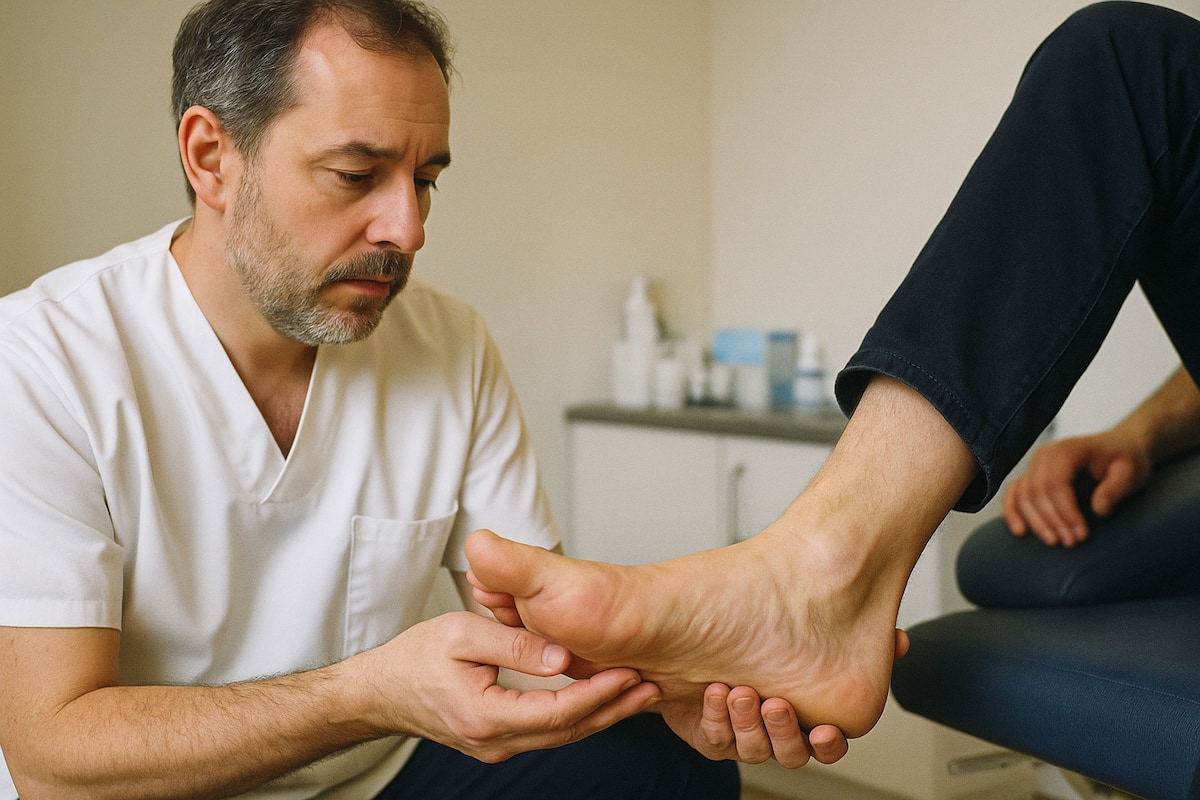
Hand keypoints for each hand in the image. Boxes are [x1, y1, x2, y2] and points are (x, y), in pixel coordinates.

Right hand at [351, 611, 659, 762]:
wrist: (379, 691)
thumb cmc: (414, 657)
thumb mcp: (461, 633)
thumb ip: (515, 645)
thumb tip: (564, 658)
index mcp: (486, 716)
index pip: (557, 712)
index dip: (597, 694)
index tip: (628, 673)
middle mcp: (495, 741)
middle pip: (567, 732)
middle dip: (612, 709)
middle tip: (649, 686)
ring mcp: (496, 746)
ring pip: (560, 736)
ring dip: (601, 715)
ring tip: (637, 693)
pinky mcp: (497, 741)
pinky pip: (547, 733)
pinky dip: (577, 716)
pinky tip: (600, 700)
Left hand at [675, 628, 907, 766]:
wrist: (703, 634)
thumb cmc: (765, 637)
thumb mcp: (814, 628)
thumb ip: (858, 636)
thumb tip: (900, 641)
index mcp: (807, 716)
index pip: (827, 745)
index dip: (828, 744)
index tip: (824, 730)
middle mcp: (777, 731)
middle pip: (791, 752)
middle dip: (783, 730)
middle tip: (775, 704)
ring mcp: (745, 735)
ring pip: (752, 748)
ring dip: (748, 723)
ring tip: (741, 693)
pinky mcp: (712, 733)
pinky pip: (715, 739)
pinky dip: (716, 719)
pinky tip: (716, 693)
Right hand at [1002, 432, 1150, 545]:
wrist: (1119, 447)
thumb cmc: (1126, 460)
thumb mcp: (1130, 472)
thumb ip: (1116, 489)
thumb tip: (1099, 509)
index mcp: (1068, 450)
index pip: (1056, 483)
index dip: (1066, 512)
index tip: (1082, 534)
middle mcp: (1045, 455)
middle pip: (1036, 491)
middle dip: (1052, 520)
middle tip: (1071, 543)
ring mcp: (1035, 465)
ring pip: (1023, 496)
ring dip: (1035, 522)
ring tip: (1054, 542)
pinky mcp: (1031, 476)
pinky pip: (1013, 494)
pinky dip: (1012, 512)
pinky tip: (1020, 531)